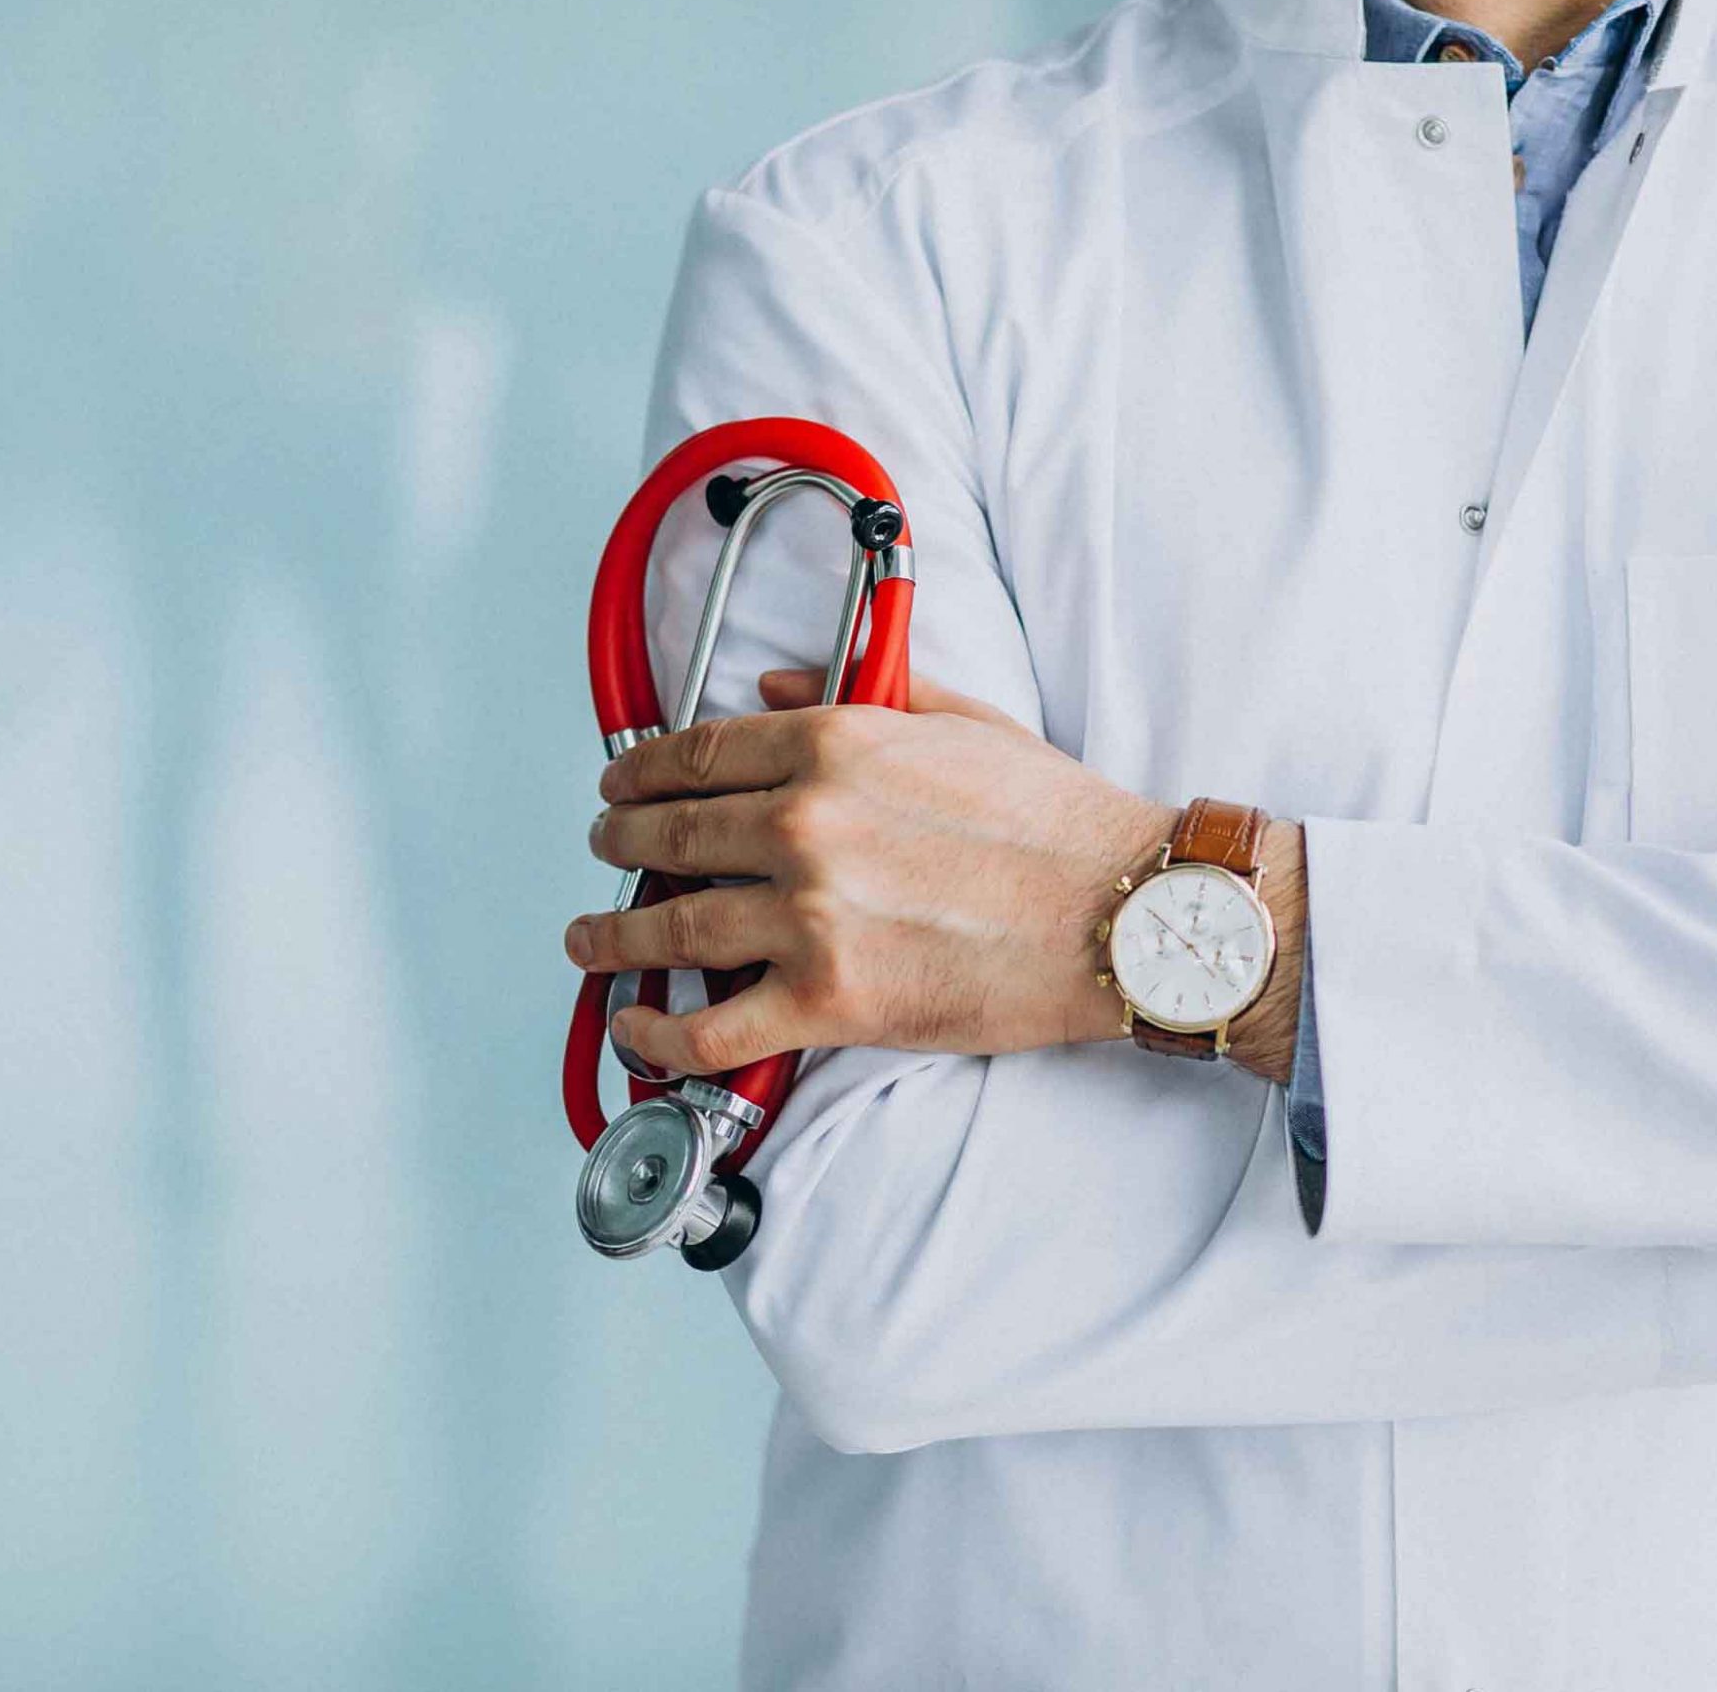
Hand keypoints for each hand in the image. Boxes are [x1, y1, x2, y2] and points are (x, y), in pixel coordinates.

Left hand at [564, 669, 1303, 1082]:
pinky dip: (656, 1034)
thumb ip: (859, 694)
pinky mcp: (829, 1002)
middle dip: (618, 841)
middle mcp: (806, 826)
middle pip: (668, 833)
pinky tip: (634, 1027)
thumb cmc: (1058, 825)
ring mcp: (810, 918)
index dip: (639, 770)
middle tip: (603, 848)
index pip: (698, 754)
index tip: (619, 782)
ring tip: (590, 937)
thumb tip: (775, 682)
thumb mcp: (961, 722)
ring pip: (669, 929)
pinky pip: (709, 1028)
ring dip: (612, 934)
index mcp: (835, 747)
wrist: (1126, 915)